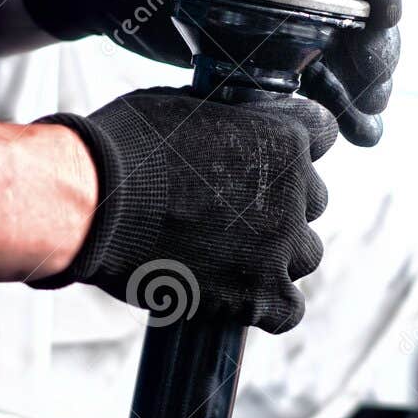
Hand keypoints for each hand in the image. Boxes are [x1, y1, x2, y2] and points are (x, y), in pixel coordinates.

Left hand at [19, 0, 400, 145]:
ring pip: (337, 58)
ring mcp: (276, 22)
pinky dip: (330, 111)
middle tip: (376, 92)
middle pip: (351, 15)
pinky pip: (306, 85)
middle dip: (373, 54)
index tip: (387, 16)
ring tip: (369, 131)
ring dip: (359, 94)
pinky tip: (349, 138)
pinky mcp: (259, 58)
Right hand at [32, 88, 337, 332]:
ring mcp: (281, 244)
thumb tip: (226, 125)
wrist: (94, 203)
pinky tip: (238, 298)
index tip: (265, 158)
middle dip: (280, 205)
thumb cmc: (126, 146)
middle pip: (313, 200)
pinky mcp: (260, 294)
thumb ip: (227, 120)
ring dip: (276, 255)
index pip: (322, 134)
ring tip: (229, 256)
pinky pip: (288, 310)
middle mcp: (295, 189)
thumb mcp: (185, 107)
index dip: (291, 146)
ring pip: (306, 254)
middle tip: (232, 212)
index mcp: (284, 135)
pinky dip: (267, 307)